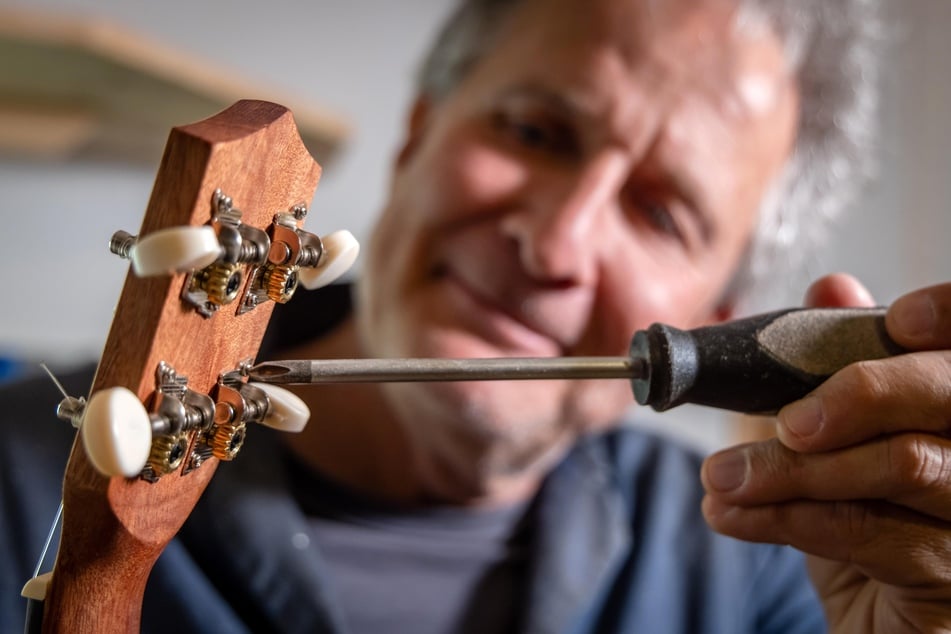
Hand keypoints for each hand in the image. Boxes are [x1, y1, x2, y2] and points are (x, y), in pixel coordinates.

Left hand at [700, 273, 950, 632]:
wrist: (876, 619)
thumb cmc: (866, 516)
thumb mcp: (844, 437)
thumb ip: (840, 361)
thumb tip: (832, 286)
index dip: (950, 317)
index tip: (898, 320)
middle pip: (948, 396)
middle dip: (860, 394)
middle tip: (787, 418)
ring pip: (901, 466)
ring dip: (793, 468)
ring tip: (721, 476)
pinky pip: (868, 532)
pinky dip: (783, 518)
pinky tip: (730, 515)